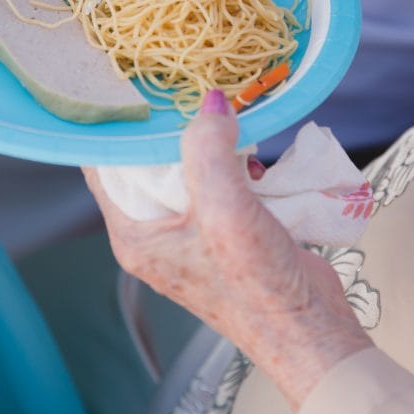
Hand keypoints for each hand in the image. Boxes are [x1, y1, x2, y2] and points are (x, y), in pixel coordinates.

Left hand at [83, 90, 372, 410]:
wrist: (309, 329)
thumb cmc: (257, 286)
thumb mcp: (225, 209)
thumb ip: (209, 150)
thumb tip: (210, 102)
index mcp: (134, 234)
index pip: (103, 166)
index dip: (114, 126)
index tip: (127, 84)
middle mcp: (157, 233)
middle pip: (147, 162)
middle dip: (169, 127)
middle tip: (183, 85)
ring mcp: (193, 232)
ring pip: (189, 168)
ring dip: (210, 143)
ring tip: (226, 116)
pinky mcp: (227, 230)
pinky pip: (221, 181)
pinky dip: (236, 162)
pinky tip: (255, 153)